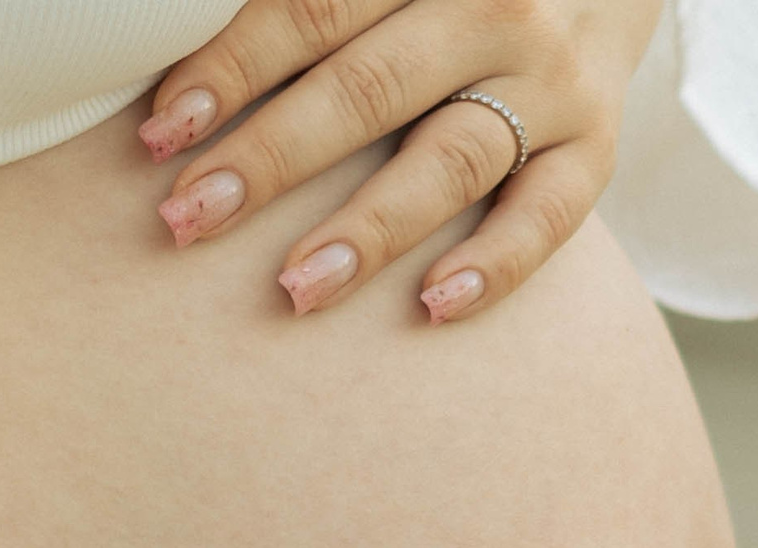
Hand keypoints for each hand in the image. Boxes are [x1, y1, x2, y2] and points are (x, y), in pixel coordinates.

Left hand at [136, 0, 665, 320]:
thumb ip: (308, 11)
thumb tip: (177, 77)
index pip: (313, 10)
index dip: (231, 70)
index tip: (161, 133)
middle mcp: (494, 9)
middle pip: (368, 89)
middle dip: (270, 158)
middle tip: (188, 218)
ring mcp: (551, 80)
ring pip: (451, 158)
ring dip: (369, 228)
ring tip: (294, 289)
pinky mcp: (596, 144)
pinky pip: (550, 213)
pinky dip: (495, 265)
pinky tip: (431, 308)